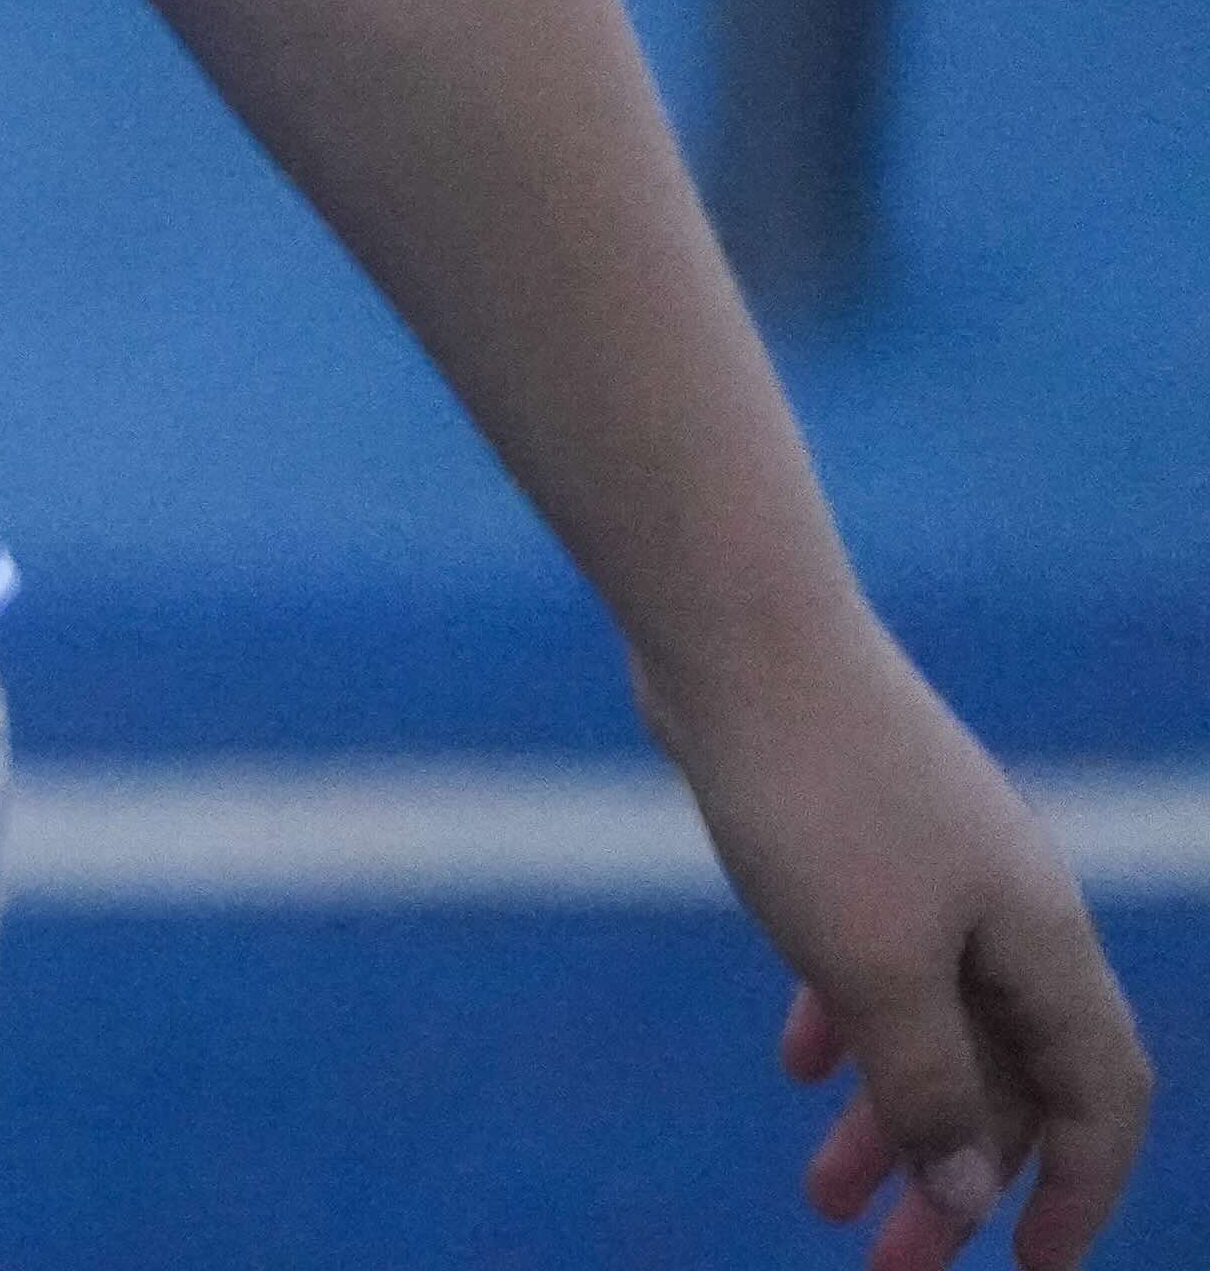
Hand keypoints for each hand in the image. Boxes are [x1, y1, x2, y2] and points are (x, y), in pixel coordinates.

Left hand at [679, 621, 1153, 1266]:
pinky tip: (799, 1068)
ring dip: (888, 1117)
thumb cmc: (815, 797)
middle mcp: (1006, 908)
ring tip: (819, 1200)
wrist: (733, 630)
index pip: (1103, 1097)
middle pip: (1008, 1077)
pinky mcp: (852, 835)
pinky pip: (871, 960)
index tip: (1028, 1269)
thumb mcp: (875, 970)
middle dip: (957, 1178)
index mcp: (1042, 943)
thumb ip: (930, 1085)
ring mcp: (931, 866)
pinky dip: (845, 1023)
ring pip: (931, 1024)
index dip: (1083, 1191)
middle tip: (886, 1261)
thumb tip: (971, 1189)